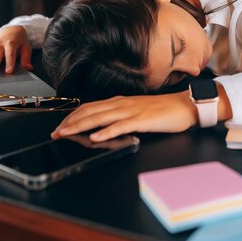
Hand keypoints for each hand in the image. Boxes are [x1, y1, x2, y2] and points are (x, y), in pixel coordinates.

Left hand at [50, 90, 197, 141]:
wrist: (185, 106)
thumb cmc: (164, 110)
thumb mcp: (137, 111)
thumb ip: (120, 117)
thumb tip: (103, 127)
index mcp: (120, 102)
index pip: (90, 107)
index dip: (73, 116)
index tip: (60, 126)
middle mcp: (123, 104)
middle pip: (91, 111)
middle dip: (70, 122)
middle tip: (55, 132)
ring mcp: (132, 111)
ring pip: (101, 117)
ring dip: (81, 126)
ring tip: (67, 133)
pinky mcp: (143, 120)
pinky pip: (121, 126)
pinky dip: (107, 132)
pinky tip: (96, 137)